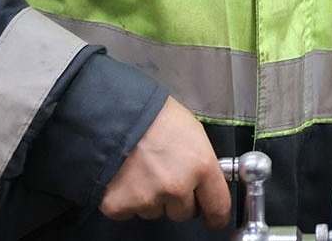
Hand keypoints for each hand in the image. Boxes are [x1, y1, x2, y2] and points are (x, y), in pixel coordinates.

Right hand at [99, 97, 231, 228]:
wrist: (113, 113)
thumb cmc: (155, 115)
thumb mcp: (193, 132)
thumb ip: (201, 162)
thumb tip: (205, 180)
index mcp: (201, 166)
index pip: (218, 207)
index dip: (216, 215)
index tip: (213, 218)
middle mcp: (177, 187)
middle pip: (184, 213)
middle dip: (177, 200)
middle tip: (165, 176)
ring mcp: (148, 199)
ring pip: (155, 212)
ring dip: (151, 198)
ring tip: (141, 170)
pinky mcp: (120, 206)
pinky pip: (128, 212)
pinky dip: (126, 200)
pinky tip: (124, 178)